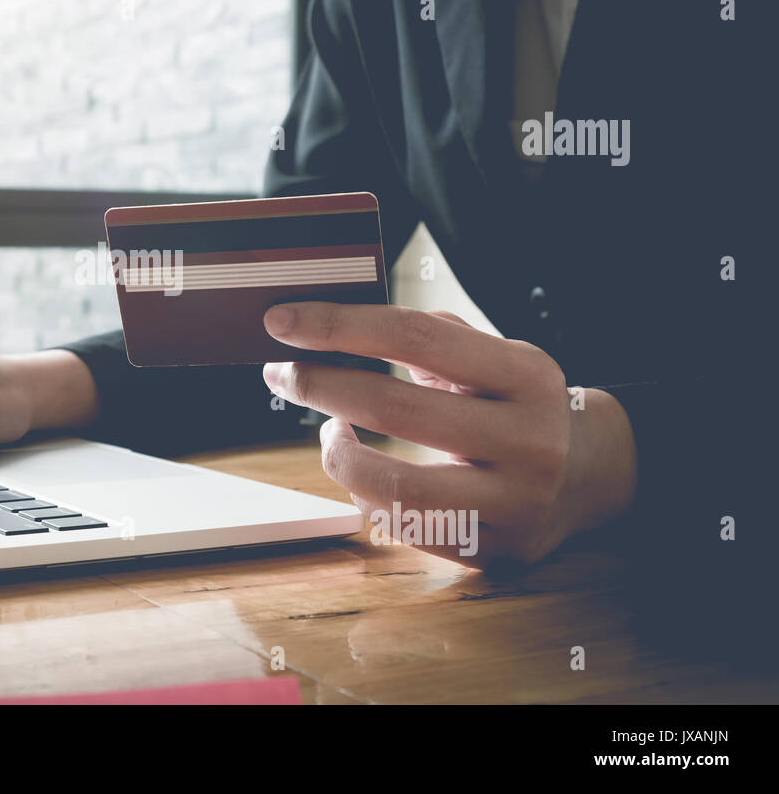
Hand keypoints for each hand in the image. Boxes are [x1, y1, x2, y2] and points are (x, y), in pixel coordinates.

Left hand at [262, 303, 637, 565]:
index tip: (282, 321)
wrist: (590, 477)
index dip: (339, 325)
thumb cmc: (517, 404)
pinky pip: (405, 527)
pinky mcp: (494, 550)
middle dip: (320, 386)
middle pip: (395, 409)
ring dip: (337, 457)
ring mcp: (515, 503)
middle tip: (280, 373)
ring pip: (394, 487)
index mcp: (527, 375)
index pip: (415, 337)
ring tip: (329, 431)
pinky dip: (366, 495)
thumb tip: (327, 325)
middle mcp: (528, 440)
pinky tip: (360, 473)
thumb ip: (427, 339)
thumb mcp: (495, 358)